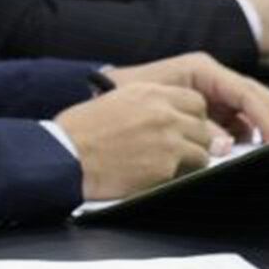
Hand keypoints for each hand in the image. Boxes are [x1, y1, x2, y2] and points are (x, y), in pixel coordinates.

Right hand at [54, 84, 219, 200]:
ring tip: (166, 165)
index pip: (195, 101)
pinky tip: (154, 176)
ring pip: (203, 151)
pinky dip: (176, 176)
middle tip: (178, 150)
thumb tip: (168, 117)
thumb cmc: (78, 132)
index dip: (192, 116)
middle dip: (194, 139)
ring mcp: (168, 140)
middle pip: (203, 127)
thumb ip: (146, 105)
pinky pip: (188, 173)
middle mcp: (163, 113)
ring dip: (190, 160)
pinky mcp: (165, 167)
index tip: (185, 127)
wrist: (64, 157)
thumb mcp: (113, 101)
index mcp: (149, 93)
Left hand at [104, 51, 268, 143]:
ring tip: (266, 153)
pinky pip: (234, 120)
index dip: (266, 118)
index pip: (247, 93)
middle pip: (256, 99)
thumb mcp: (159, 105)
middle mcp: (211, 78)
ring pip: (249, 110)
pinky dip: (242, 135)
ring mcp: (211, 92)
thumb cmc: (125, 94)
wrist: (99, 95)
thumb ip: (196, 124)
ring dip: (259, 130)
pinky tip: (242, 151)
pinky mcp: (208, 107)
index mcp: (202, 69)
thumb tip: (226, 143)